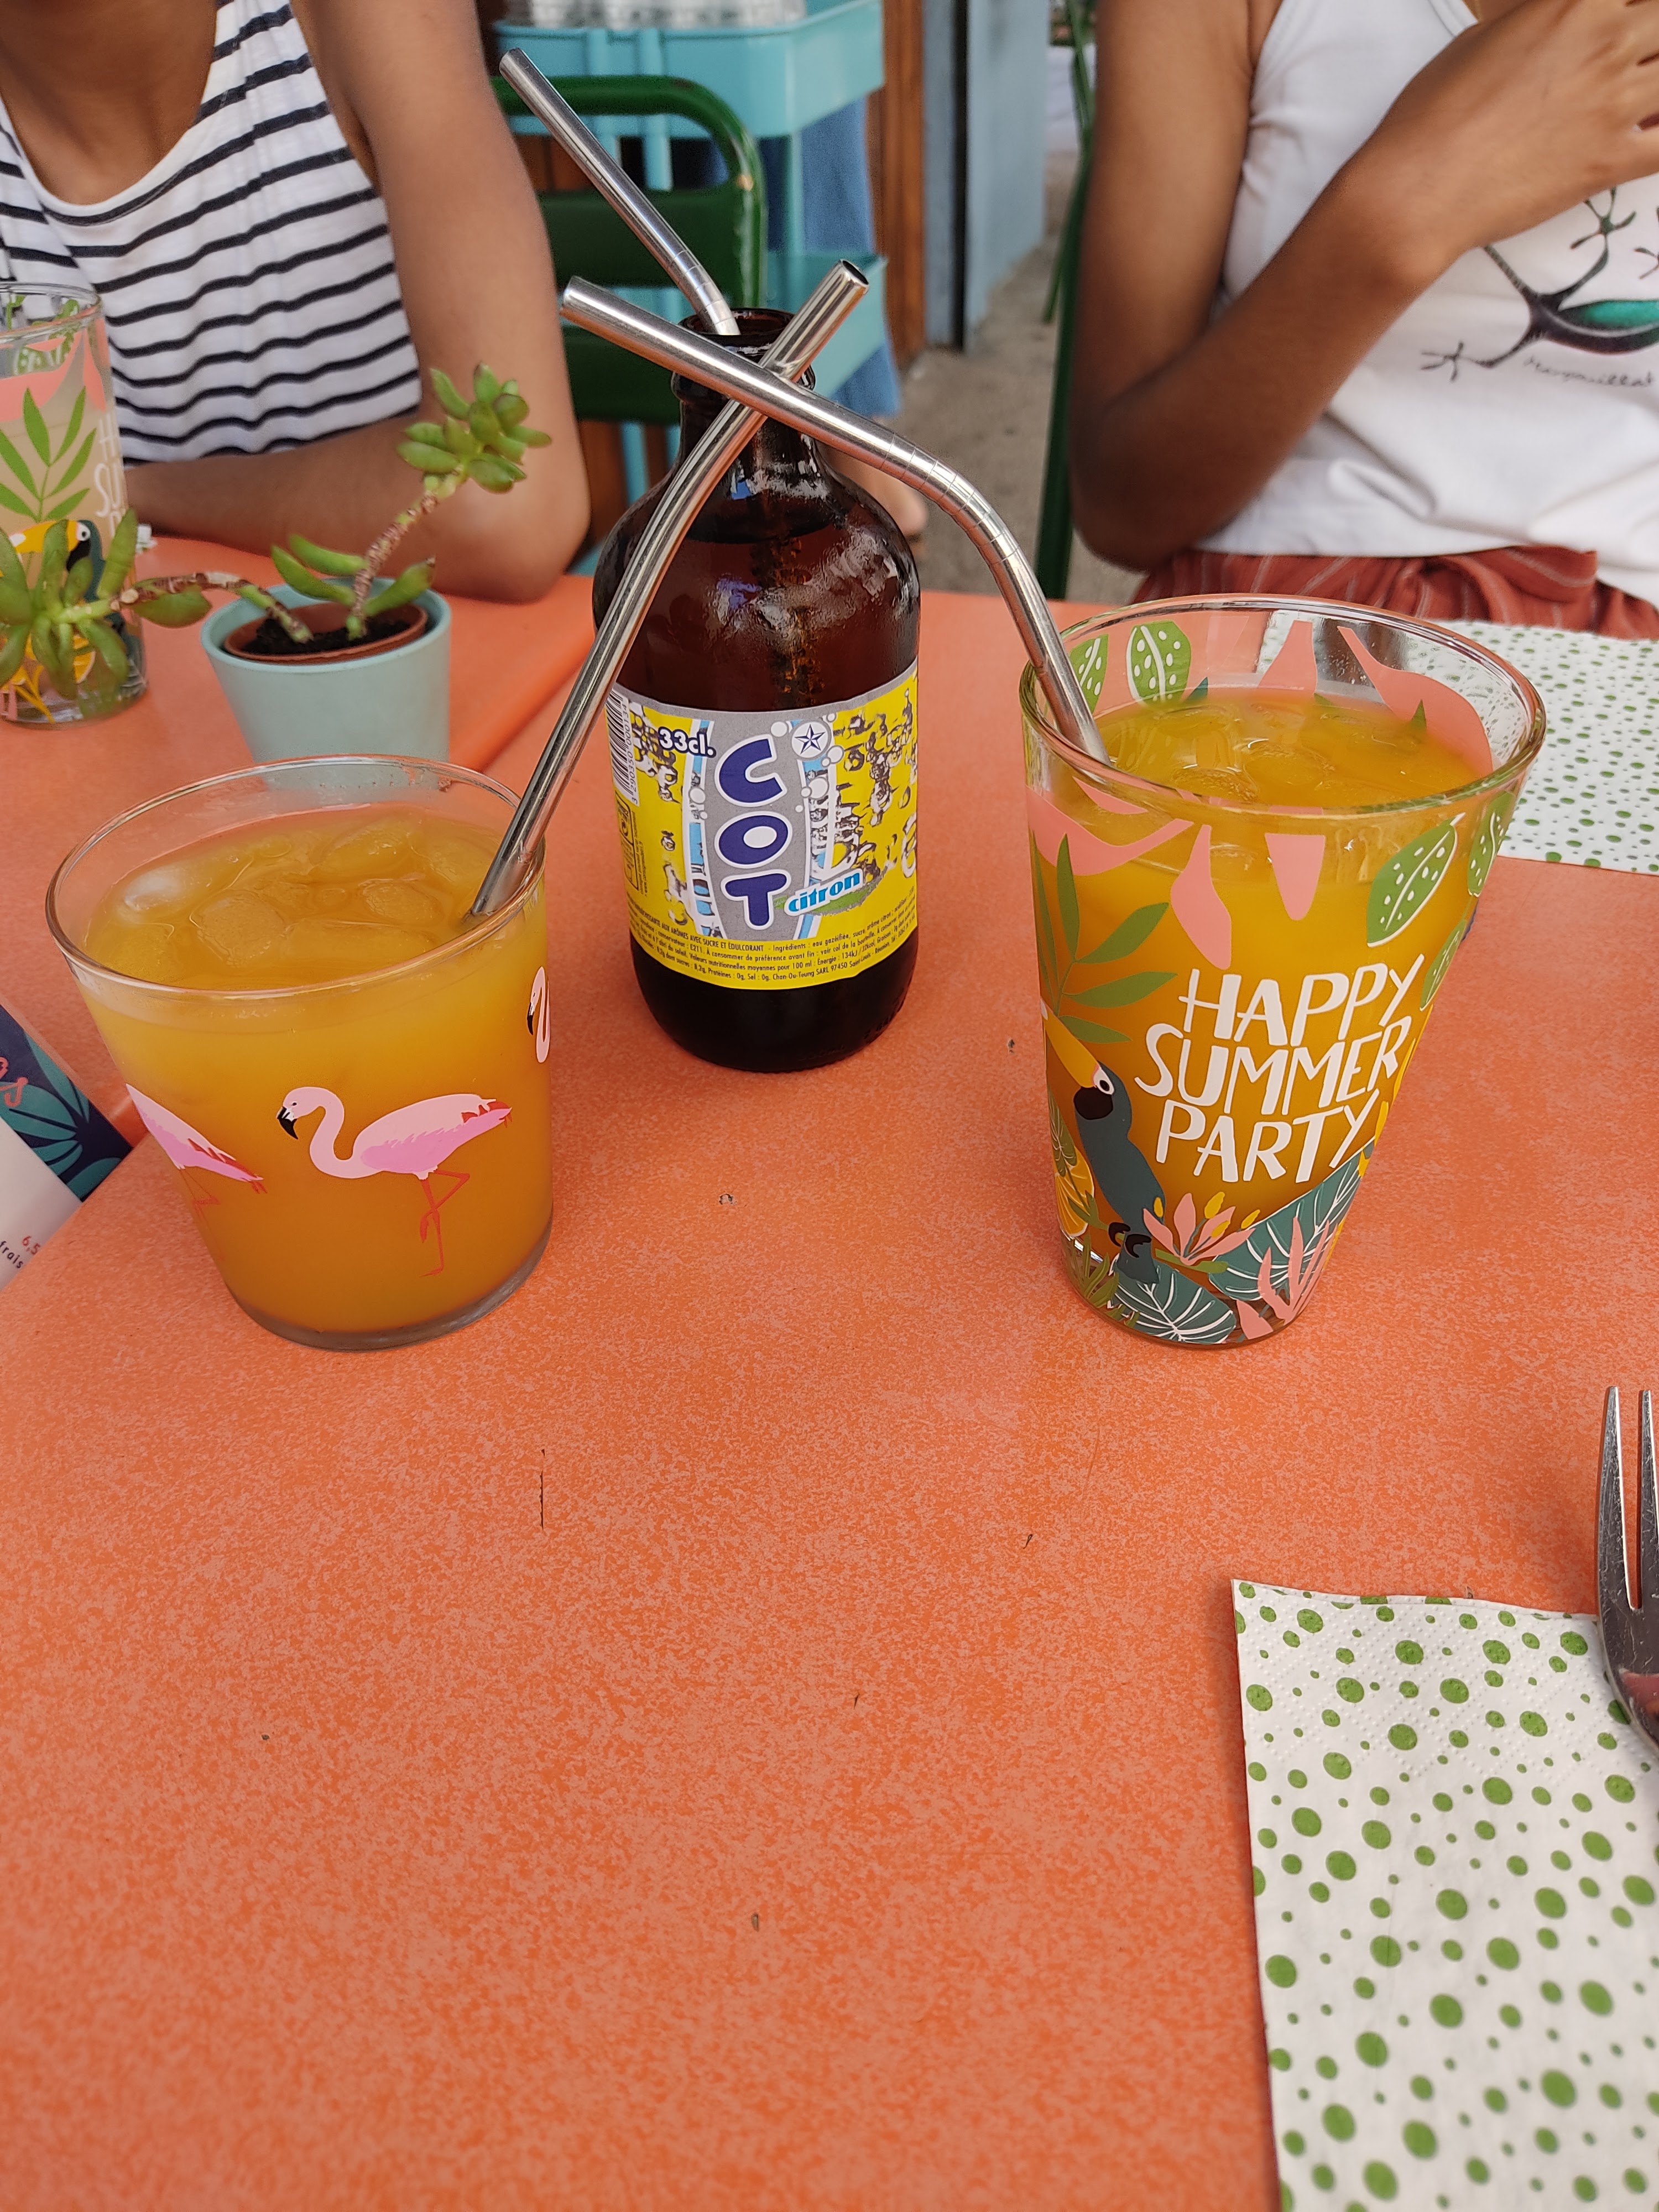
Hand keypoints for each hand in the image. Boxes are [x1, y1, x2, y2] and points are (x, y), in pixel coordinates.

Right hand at [1353, 0, 1658, 279]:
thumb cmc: (1434, 115)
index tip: (1623, 25)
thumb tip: (1552, 26)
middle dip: (1653, 40)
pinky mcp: (1611, 161)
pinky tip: (1648, 139)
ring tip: (1640, 103)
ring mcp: (1613, 103)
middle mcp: (1604, 43)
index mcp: (1573, 4)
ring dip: (1657, 90)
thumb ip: (1536, 22)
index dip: (1630, 10)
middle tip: (1637, 66)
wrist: (1418, 189)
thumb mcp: (1481, 40)